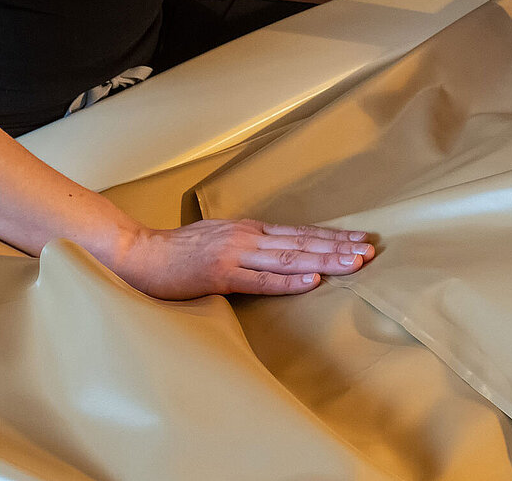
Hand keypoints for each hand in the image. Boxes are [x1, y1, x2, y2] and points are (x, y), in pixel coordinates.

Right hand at [108, 219, 375, 300]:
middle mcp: (248, 236)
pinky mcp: (221, 274)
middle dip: (339, 247)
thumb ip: (248, 245)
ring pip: (290, 257)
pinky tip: (312, 281)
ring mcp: (235, 254)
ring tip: (353, 263)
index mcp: (249, 230)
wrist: (140, 255)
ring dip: (324, 260)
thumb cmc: (179, 252)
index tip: (361, 241)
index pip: (300, 233)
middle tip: (370, 251)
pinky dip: (289, 281)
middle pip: (303, 242)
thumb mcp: (220, 240)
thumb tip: (277, 252)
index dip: (332, 237)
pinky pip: (261, 279)